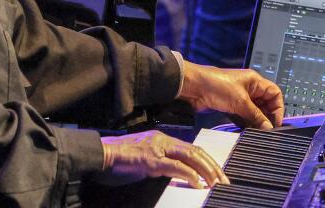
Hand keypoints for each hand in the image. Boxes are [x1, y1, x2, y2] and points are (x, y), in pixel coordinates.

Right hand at [96, 130, 228, 187]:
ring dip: (206, 171)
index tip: (219, 174)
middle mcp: (164, 141)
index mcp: (164, 140)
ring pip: (190, 156)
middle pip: (196, 151)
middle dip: (213, 166)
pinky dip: (189, 174)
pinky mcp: (150, 160)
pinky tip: (198, 184)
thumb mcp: (145, 160)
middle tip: (224, 180)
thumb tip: (176, 174)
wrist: (100, 154)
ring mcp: (157, 149)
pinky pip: (175, 166)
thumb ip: (161, 164)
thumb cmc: (119, 160)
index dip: (208, 161)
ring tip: (216, 183)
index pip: (192, 149)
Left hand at [178, 60, 284, 129]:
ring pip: (254, 112)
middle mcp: (250, 89)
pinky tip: (248, 133)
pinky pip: (243, 117)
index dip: (278, 108)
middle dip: (267, 117)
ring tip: (258, 134)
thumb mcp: (240, 101)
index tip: (276, 123)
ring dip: (256, 122)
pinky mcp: (230, 107)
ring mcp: (240, 98)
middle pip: (265, 104)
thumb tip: (269, 128)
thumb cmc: (218, 86)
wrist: (194, 88)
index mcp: (255, 81)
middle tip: (267, 132)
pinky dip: (246, 124)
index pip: (274, 94)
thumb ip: (256, 115)